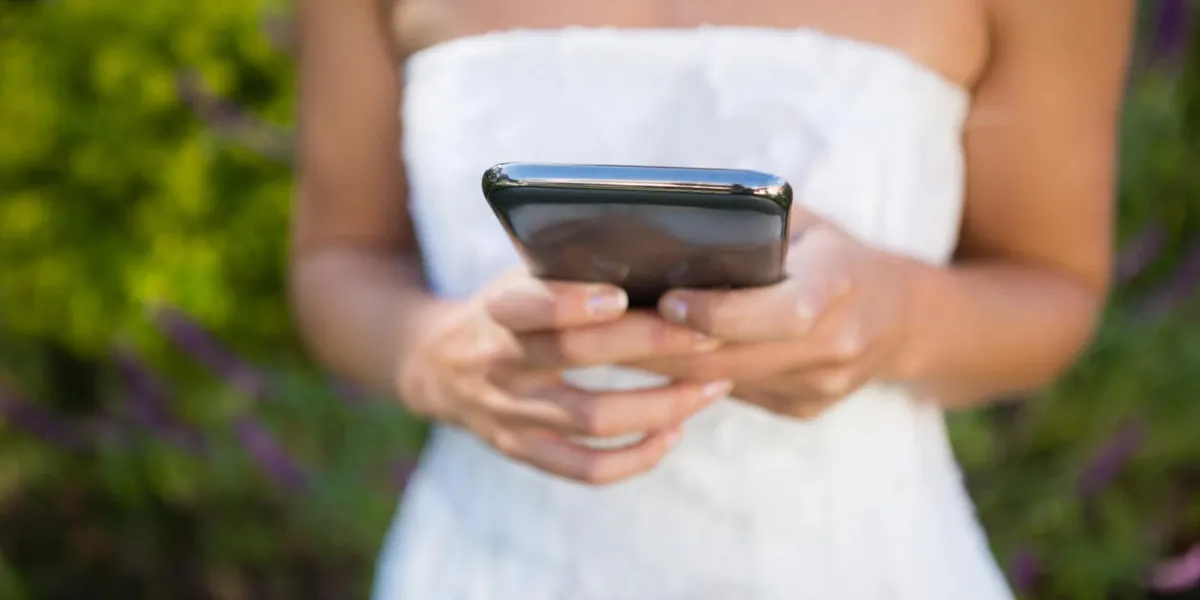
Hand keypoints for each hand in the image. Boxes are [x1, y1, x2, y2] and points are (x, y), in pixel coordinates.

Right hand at [396, 271, 730, 483]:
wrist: (433, 365)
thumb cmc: (507, 310)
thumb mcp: (517, 279)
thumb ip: (565, 271)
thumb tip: (656, 251)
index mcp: (497, 311)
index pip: (529, 306)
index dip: (571, 303)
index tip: (620, 296)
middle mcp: (499, 363)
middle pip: (576, 357)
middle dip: (650, 345)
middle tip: (708, 333)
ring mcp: (509, 413)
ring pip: (592, 419)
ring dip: (661, 405)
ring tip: (712, 387)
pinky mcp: (522, 450)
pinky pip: (585, 469)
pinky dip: (636, 457)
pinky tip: (673, 433)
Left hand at [629, 218, 919, 419]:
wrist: (900, 317)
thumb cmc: (832, 252)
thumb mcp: (806, 222)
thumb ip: (753, 223)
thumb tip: (669, 218)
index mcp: (840, 285)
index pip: (783, 314)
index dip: (721, 313)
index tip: (666, 300)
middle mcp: (836, 346)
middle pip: (735, 359)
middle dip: (662, 346)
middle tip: (604, 329)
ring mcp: (821, 386)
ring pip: (723, 385)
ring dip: (661, 367)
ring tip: (608, 344)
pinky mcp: (803, 409)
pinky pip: (734, 396)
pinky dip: (686, 378)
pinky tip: (644, 360)